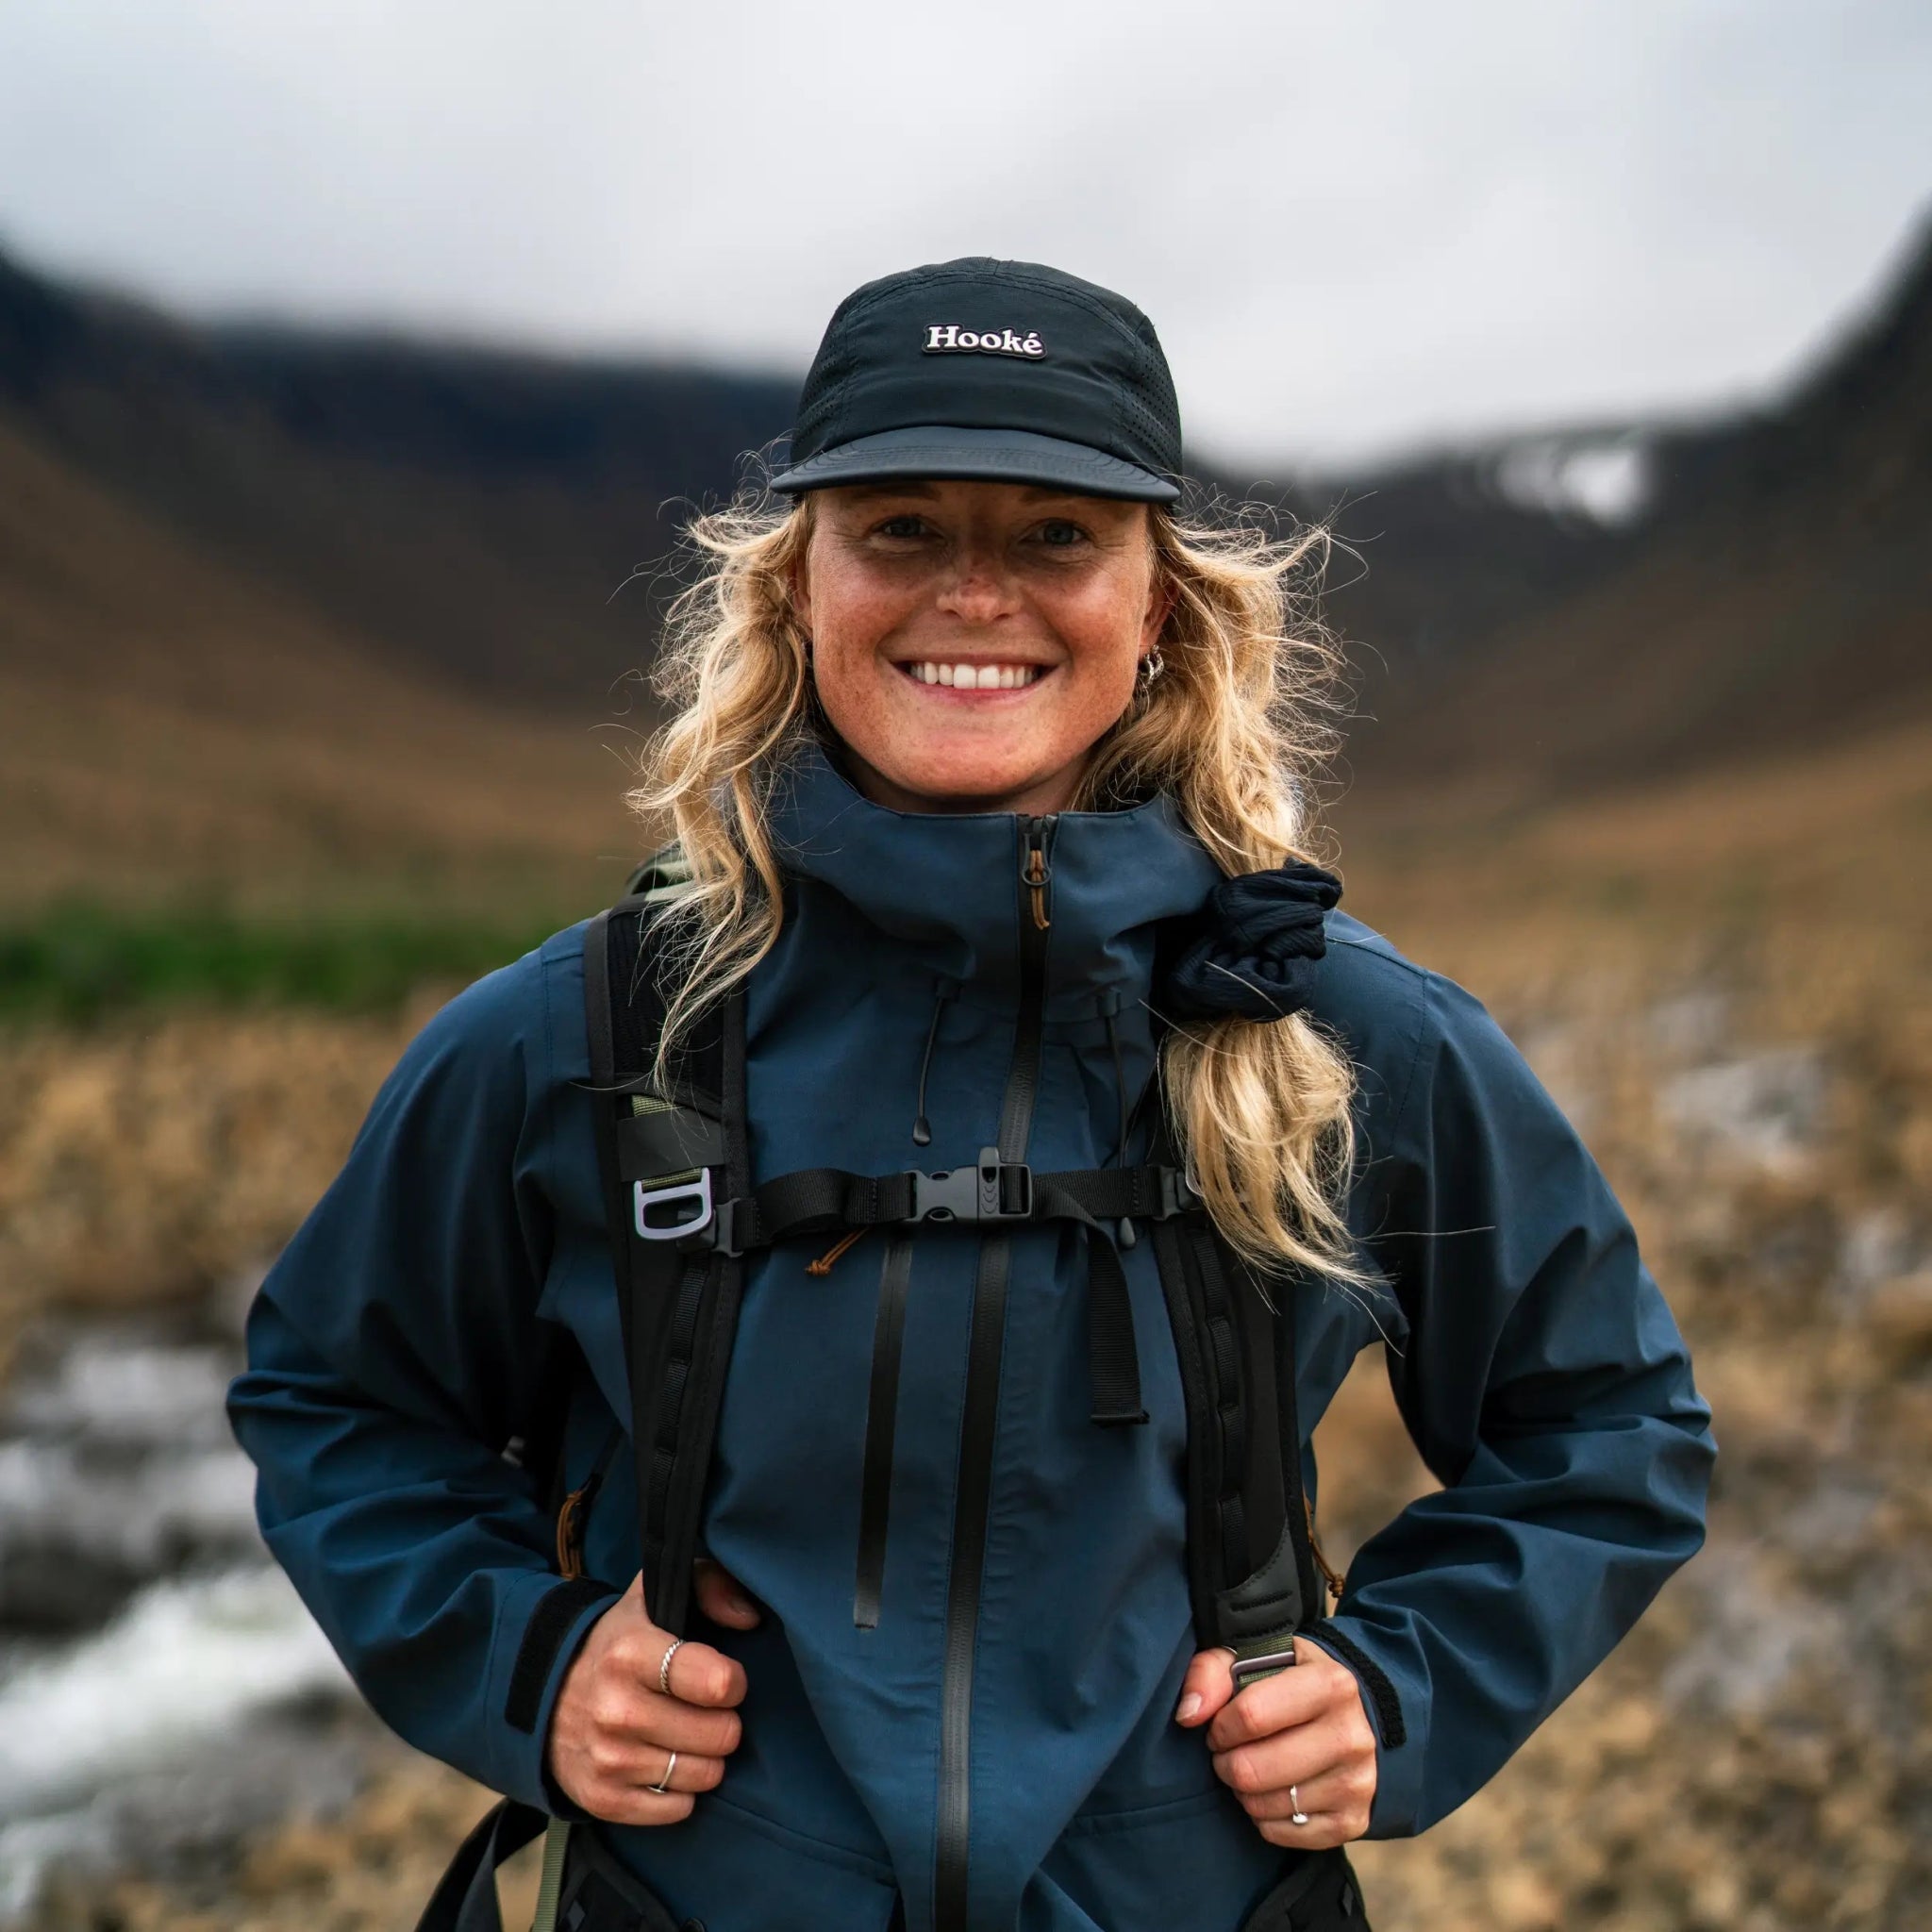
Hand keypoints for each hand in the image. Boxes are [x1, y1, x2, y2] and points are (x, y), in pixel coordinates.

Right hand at [545, 1561, 761, 1823]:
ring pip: (705, 1775)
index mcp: (631, 1653)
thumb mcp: (654, 1596)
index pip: (718, 1683)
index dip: (733, 1681)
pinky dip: (681, 1790)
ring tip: (683, 1733)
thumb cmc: (619, 1642)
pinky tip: (663, 1762)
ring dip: (704, 1756)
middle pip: (721, 1735)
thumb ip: (710, 1584)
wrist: (544, 1696)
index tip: (721, 1677)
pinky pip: (680, 1809)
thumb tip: (749, 1617)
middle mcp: (617, 1710)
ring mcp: (608, 1760)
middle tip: (702, 1710)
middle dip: (722, 1721)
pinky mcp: (603, 1800)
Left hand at [1174, 1637, 1377, 1847]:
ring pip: (1264, 1805)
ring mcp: (1357, 1783)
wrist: (1348, 1717)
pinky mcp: (1353, 1822)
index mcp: (1331, 1684)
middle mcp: (1351, 1735)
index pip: (1251, 1715)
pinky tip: (1271, 1791)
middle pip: (1253, 1770)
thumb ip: (1211, 1672)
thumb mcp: (1254, 1658)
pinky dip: (1264, 1817)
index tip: (1219, 1725)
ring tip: (1250, 1768)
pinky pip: (1282, 1834)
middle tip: (1228, 1752)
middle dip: (1226, 1762)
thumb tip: (1188, 1714)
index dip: (1220, 1725)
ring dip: (1243, 1790)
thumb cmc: (1288, 1682)